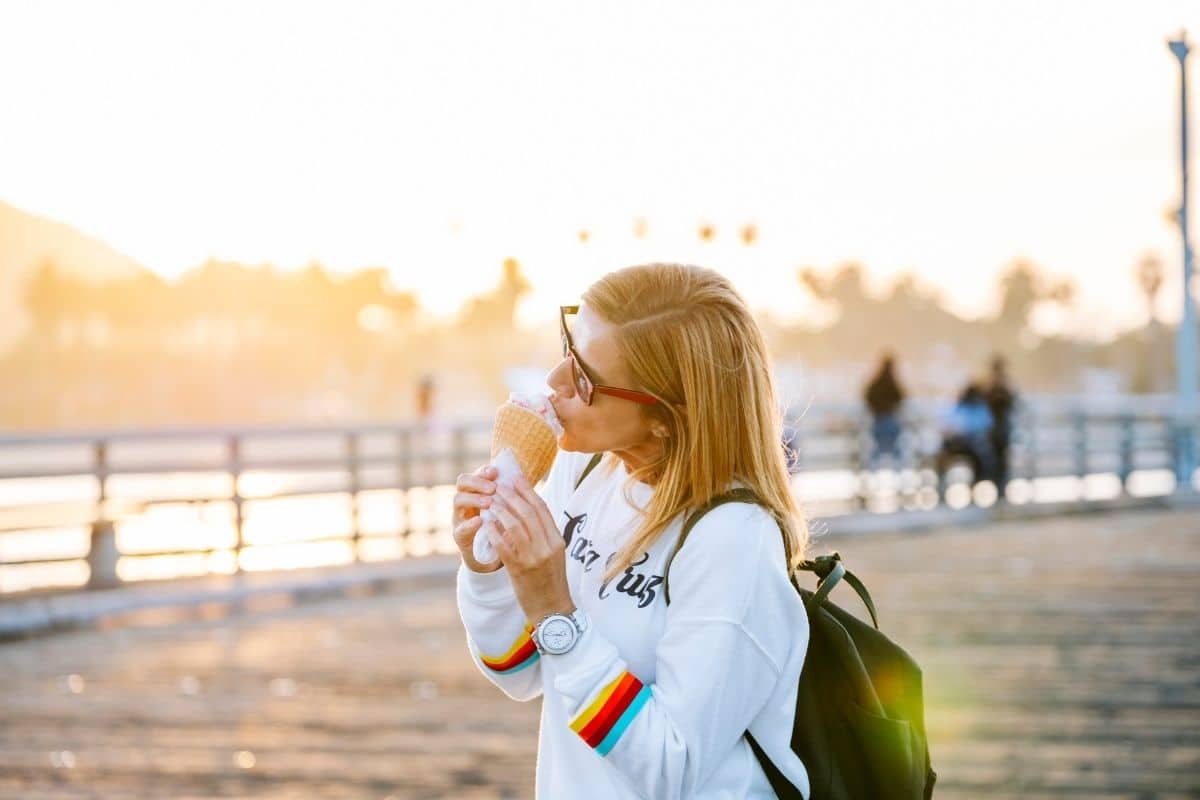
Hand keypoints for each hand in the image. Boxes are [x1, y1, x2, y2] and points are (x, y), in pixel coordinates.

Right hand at [452, 464, 500, 572]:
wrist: (490, 557)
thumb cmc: (501, 528)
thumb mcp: (506, 511)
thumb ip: (510, 497)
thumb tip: (523, 479)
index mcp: (478, 491)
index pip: (476, 474)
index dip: (483, 471)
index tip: (495, 471)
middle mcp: (466, 501)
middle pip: (462, 482)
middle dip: (478, 482)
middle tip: (493, 488)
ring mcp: (460, 518)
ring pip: (458, 500)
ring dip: (473, 499)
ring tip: (488, 502)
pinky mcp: (460, 537)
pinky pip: (460, 528)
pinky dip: (469, 524)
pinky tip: (479, 521)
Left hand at [487, 474, 574, 623]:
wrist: (551, 610)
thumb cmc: (551, 580)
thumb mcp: (554, 554)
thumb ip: (544, 533)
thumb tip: (527, 509)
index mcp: (557, 540)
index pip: (542, 509)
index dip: (528, 491)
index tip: (516, 478)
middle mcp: (547, 546)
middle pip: (528, 513)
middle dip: (512, 496)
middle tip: (499, 485)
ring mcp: (533, 558)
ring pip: (514, 526)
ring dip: (500, 510)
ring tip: (490, 501)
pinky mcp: (519, 569)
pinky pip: (503, 545)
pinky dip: (493, 531)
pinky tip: (486, 523)